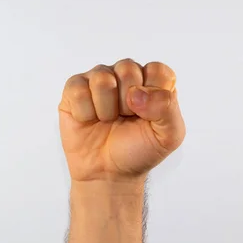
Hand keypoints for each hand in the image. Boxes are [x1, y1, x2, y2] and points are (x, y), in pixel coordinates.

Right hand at [58, 59, 185, 181]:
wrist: (107, 173)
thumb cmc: (138, 150)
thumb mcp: (169, 135)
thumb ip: (167, 107)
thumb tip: (135, 93)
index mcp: (152, 81)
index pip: (157, 70)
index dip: (153, 96)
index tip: (148, 117)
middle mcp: (124, 75)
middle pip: (127, 69)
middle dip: (127, 103)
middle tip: (125, 119)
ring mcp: (97, 80)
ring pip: (101, 79)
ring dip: (106, 109)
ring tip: (107, 120)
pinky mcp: (74, 90)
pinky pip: (78, 90)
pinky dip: (85, 113)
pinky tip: (89, 120)